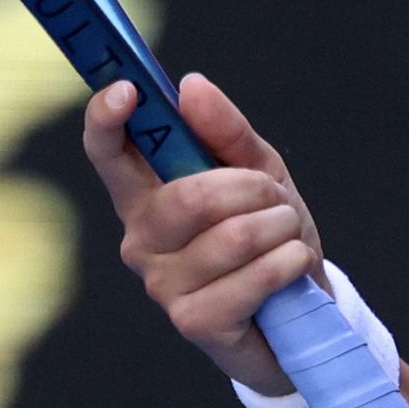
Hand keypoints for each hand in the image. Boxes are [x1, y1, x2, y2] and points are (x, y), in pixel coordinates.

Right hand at [86, 72, 325, 394]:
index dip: (107, 120)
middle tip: (275, 200)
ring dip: (281, 228)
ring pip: (234, 236)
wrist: (301, 315)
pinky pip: (254, 277)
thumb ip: (226, 131)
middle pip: (190, 197)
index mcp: (148, 197)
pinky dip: (289, 263)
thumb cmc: (271, 239)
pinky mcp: (194, 322)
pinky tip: (290, 269)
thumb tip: (190, 85)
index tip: (127, 89)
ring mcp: (163, 285)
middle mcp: (142, 241)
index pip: (109, 154)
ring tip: (285, 238)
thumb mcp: (260, 174)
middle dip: (253, 189)